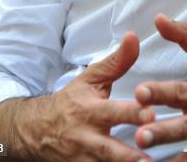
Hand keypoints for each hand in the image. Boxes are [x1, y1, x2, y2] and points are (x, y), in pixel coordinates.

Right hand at [26, 31, 154, 161]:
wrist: (35, 131)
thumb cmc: (71, 101)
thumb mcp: (91, 79)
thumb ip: (116, 61)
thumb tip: (134, 36)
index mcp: (90, 111)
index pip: (113, 112)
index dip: (132, 113)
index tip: (152, 113)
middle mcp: (87, 138)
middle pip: (110, 150)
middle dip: (131, 155)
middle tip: (152, 158)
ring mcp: (84, 161)